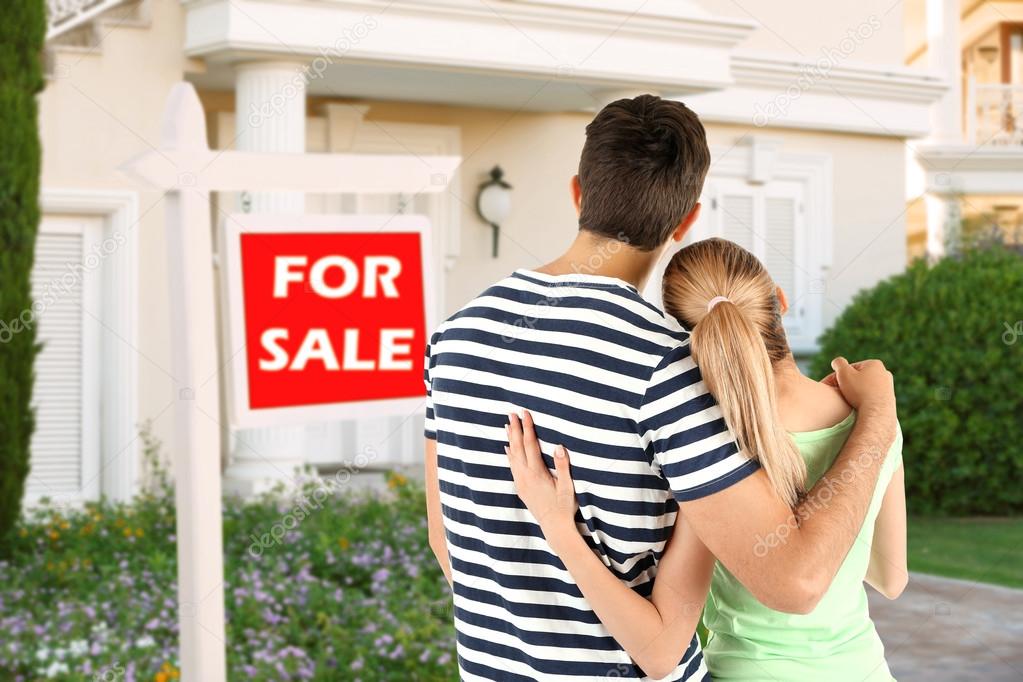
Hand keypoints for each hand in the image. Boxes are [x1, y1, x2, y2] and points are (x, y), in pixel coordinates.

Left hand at [505, 411, 578, 542]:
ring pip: (513, 456)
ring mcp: (521, 482)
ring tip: (508, 426)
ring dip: (511, 440)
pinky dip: (510, 455)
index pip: (530, 444)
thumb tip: (559, 446)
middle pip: (518, 447)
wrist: (554, 527)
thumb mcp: (567, 486)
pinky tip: (508, 449)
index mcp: (537, 472)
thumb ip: (563, 466)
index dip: (527, 428)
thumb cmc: (564, 506)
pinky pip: (512, 467)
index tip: (525, 414)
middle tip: (511, 413)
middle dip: (515, 429)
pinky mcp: (520, 488)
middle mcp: (525, 476)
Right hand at [821, 357, 894, 413]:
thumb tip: (837, 362)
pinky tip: (858, 407)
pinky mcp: (889, 400)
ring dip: (855, 393)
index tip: (831, 386)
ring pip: (865, 388)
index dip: (838, 377)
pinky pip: (872, 398)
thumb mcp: (844, 373)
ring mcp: (889, 388)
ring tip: (847, 401)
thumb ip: (838, 363)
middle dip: (848, 384)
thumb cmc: (859, 392)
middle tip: (838, 393)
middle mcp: (885, 373)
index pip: (850, 368)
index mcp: (875, 364)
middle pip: (859, 377)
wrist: (877, 414)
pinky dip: (864, 400)